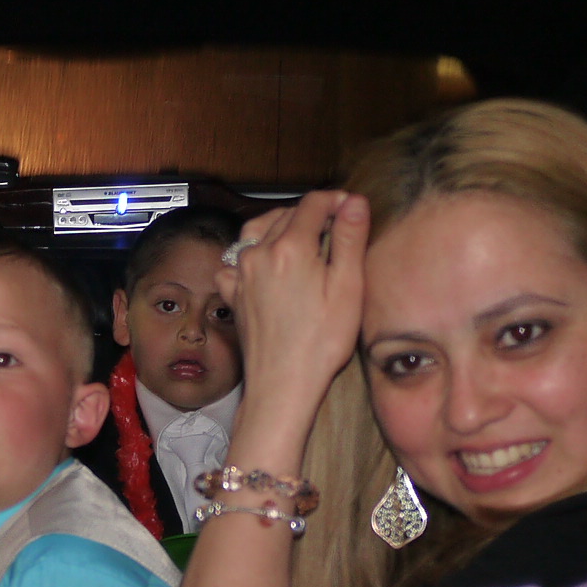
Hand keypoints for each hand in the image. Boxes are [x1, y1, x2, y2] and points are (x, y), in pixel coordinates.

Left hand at [215, 189, 369, 469]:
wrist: (282, 385)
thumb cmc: (319, 343)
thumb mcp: (348, 287)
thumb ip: (350, 239)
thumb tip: (353, 202)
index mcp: (290, 246)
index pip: (313, 204)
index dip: (336, 201)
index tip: (351, 208)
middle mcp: (259, 254)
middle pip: (285, 215)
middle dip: (312, 213)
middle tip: (334, 224)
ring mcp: (241, 274)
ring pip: (258, 231)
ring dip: (281, 226)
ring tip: (303, 236)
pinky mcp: (233, 294)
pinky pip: (237, 259)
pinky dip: (254, 252)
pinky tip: (269, 263)